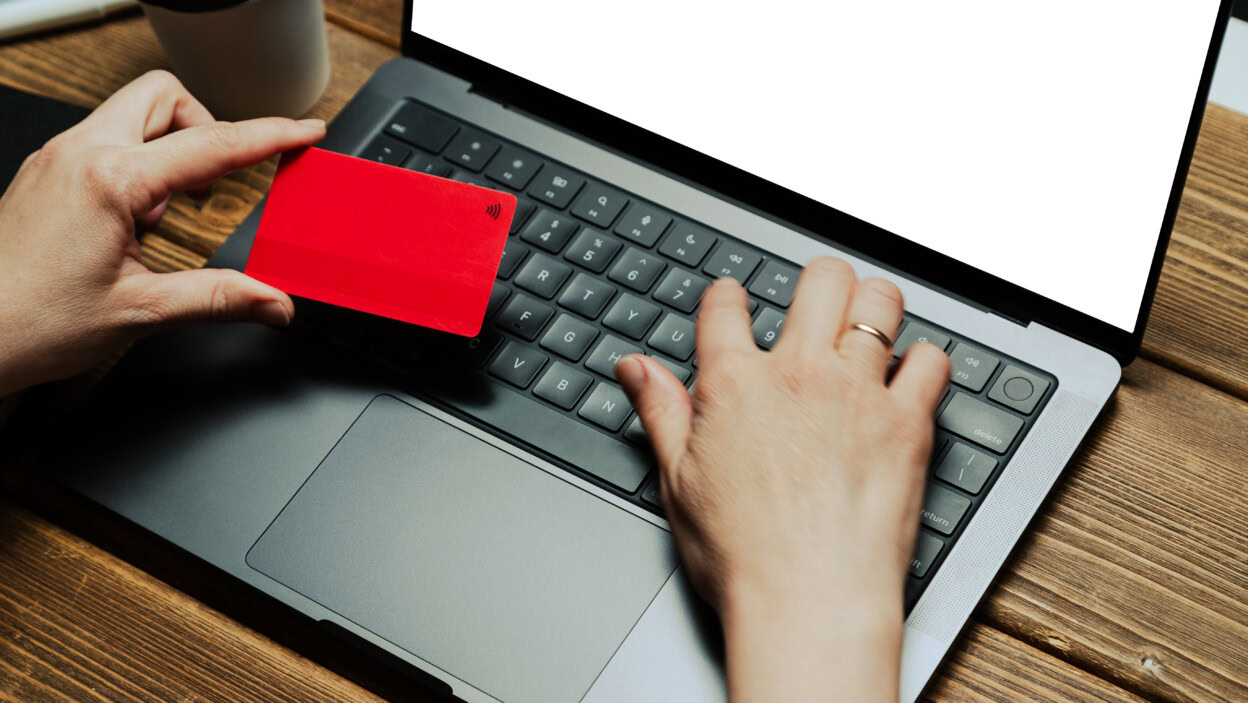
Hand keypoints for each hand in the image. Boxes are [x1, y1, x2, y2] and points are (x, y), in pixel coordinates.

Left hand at [0, 70, 324, 396]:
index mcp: (110, 180)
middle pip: (164, 98)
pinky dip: (137, 165)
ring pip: (132, 114)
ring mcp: (57, 160)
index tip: (303, 132)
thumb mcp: (142, 311)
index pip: (212, 145)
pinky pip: (105, 142)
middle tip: (220, 180)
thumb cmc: (30, 322)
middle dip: (205, 126)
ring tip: (171, 211)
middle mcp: (79, 154)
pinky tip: (135, 220)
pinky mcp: (45, 174)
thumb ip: (218, 299)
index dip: (270, 136)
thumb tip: (273, 301)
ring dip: (168, 147)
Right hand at [616, 258, 949, 701]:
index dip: (727, 297)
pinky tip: (909, 375)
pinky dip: (924, 360)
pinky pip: (931, 360)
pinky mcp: (907, 423)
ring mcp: (858, 393)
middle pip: (820, 280)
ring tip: (868, 321)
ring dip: (874, 304)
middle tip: (817, 300)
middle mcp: (799, 374)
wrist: (807, 601)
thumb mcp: (677, 480)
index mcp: (735, 384)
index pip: (726, 304)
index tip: (733, 304)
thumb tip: (634, 368)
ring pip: (880, 302)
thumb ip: (660, 411)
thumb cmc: (742, 556)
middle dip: (818, 280)